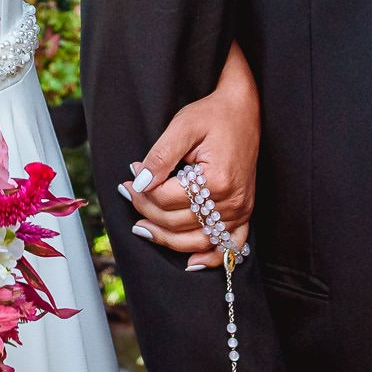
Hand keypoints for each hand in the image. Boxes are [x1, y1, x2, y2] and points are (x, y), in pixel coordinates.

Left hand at [117, 49, 258, 269]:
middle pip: (178, 221)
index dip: (141, 190)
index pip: (167, 198)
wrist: (244, 109)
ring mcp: (240, 210)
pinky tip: (190, 262)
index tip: (128, 176)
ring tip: (142, 227)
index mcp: (217, 179)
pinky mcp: (244, 212)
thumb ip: (161, 156)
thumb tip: (139, 182)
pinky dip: (210, 257)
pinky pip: (230, 246)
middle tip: (127, 193)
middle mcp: (232, 201)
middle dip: (146, 210)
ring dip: (166, 238)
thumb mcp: (182, 126)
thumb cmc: (213, 114)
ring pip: (197, 239)